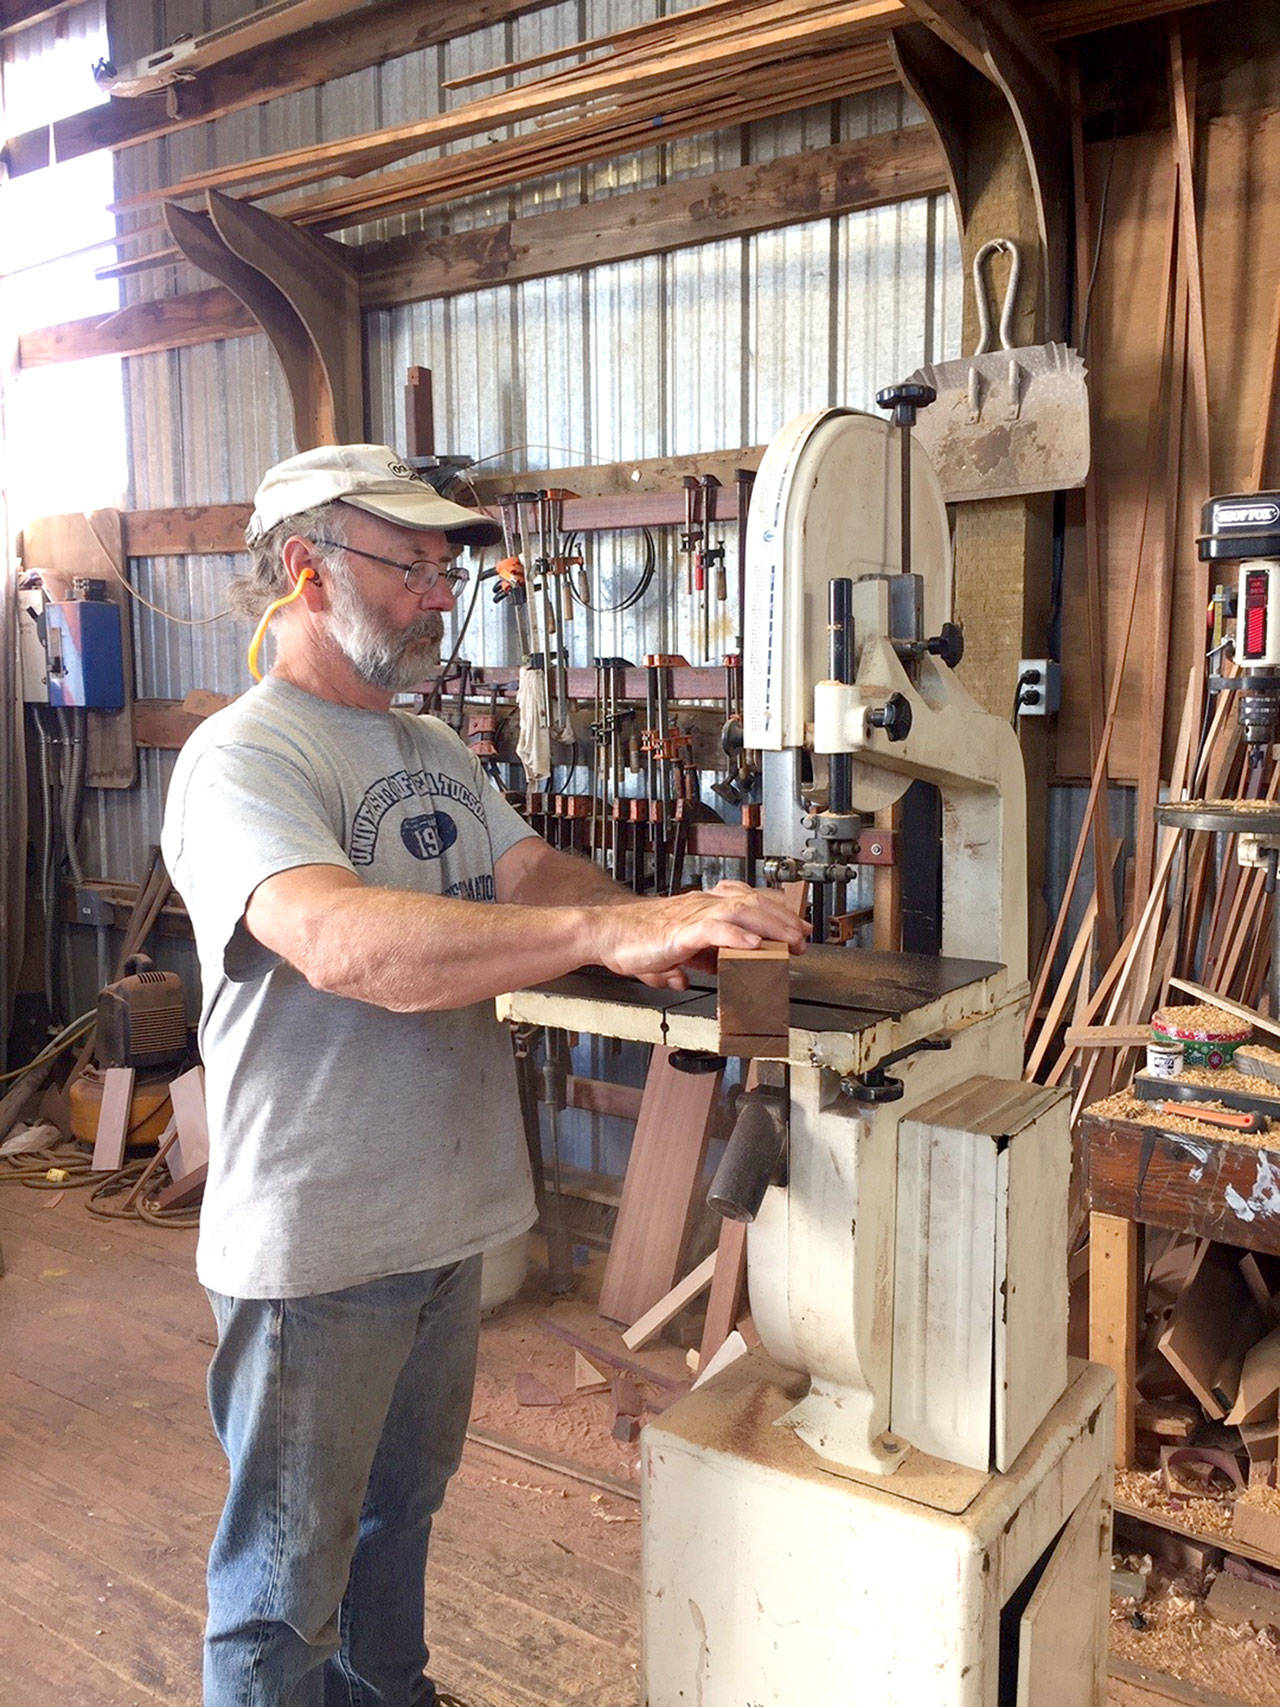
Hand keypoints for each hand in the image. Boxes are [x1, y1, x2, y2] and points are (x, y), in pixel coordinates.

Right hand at [591, 880, 808, 988]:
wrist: (605, 934)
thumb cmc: (633, 941)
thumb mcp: (670, 954)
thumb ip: (681, 964)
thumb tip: (684, 979)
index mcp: (701, 908)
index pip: (746, 901)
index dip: (775, 912)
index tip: (796, 927)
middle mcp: (700, 906)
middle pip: (751, 903)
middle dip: (781, 919)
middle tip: (803, 937)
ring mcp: (691, 916)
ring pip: (739, 911)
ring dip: (769, 925)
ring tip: (789, 940)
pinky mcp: (680, 932)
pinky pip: (712, 929)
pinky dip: (736, 935)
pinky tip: (753, 944)